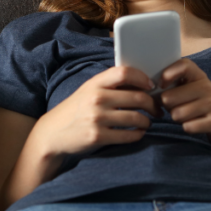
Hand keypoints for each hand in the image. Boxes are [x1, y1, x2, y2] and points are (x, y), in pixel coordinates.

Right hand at [33, 66, 160, 158]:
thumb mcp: (88, 91)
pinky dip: (138, 134)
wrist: (53, 133)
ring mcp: (97, 118)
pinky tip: (137, 132)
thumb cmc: (76, 110)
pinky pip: (129, 136)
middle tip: (158, 110)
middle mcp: (96, 99)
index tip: (151, 86)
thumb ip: (109, 85)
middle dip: (153, 105)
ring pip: (137, 118)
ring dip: (147, 121)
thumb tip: (142, 84)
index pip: (124, 73)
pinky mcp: (98, 137)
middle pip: (138, 97)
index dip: (142, 78)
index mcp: (95, 83)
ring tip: (146, 122)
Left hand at [159, 58, 210, 152]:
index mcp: (199, 76)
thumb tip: (148, 88)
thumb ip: (174, 85)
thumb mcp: (192, 90)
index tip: (161, 84)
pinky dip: (188, 128)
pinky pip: (188, 126)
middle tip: (177, 108)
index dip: (168, 73)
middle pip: (169, 97)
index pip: (183, 65)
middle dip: (168, 107)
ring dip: (178, 119)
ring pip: (176, 114)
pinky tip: (196, 125)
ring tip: (188, 116)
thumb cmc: (203, 107)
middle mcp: (208, 87)